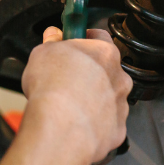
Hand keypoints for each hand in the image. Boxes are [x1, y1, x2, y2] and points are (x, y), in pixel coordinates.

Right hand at [19, 27, 131, 164]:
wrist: (61, 127)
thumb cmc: (54, 88)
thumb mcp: (42, 53)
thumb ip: (51, 42)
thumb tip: (53, 36)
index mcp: (104, 53)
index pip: (99, 36)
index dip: (84, 39)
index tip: (73, 42)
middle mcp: (119, 77)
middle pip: (106, 69)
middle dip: (89, 71)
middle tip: (67, 77)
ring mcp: (120, 104)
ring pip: (108, 97)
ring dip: (93, 98)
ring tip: (69, 104)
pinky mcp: (117, 128)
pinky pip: (107, 122)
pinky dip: (95, 122)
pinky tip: (77, 121)